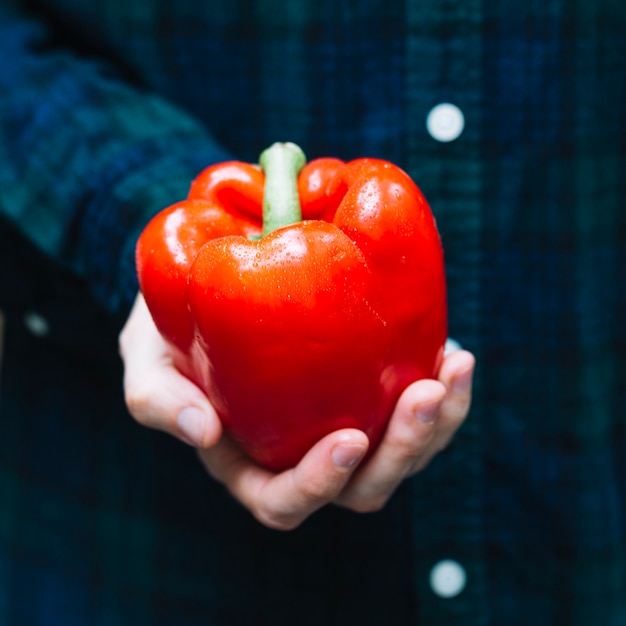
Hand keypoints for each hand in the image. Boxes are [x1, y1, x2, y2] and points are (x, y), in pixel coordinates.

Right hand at [120, 293, 474, 529]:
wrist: (213, 285)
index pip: (285, 500)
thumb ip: (157, 398)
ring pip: (404, 454)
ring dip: (438, 424)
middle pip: (363, 486)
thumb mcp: (147, 357)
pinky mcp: (373, 388)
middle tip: (426, 394)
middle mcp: (304, 452)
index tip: (349, 438)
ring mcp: (346, 420)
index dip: (319, 484)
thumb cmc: (172, 329)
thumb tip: (201, 432)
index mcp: (250, 462)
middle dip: (401, 452)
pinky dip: (446, 391)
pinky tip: (454, 353)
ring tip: (455, 368)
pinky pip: (419, 409)